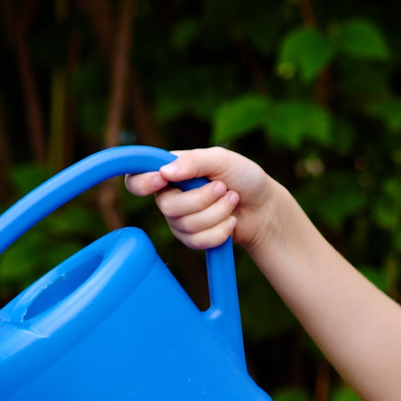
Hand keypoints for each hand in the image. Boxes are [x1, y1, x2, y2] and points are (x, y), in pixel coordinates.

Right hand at [122, 146, 290, 254]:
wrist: (264, 207)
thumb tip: (164, 172)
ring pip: (186, 225)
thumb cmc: (243, 177)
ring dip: (218, 213)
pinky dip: (220, 231)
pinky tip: (231, 221)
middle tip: (223, 188)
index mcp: (170, 171)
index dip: (141, 182)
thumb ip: (194, 161)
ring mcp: (179, 219)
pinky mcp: (191, 239)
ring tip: (232, 200)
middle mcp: (169, 196)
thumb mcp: (222, 159)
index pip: (136, 178)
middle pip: (168, 207)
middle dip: (203, 199)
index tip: (161, 180)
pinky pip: (197, 241)